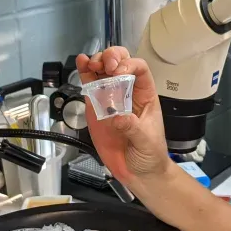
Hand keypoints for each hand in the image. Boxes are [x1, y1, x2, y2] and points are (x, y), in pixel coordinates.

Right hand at [76, 47, 170, 185]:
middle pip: (121, 62)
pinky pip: (90, 86)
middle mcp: (127, 92)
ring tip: (91, 64)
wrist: (138, 173)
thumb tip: (117, 116)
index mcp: (145, 95)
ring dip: (97, 61)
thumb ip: (133, 128)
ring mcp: (110, 98)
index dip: (129, 65)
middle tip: (106, 67)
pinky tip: (81, 62)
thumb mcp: (146, 142)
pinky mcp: (95, 107)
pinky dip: (85, 72)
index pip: (139, 69)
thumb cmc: (149, 155)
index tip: (119, 73)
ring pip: (103, 70)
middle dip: (112, 57)